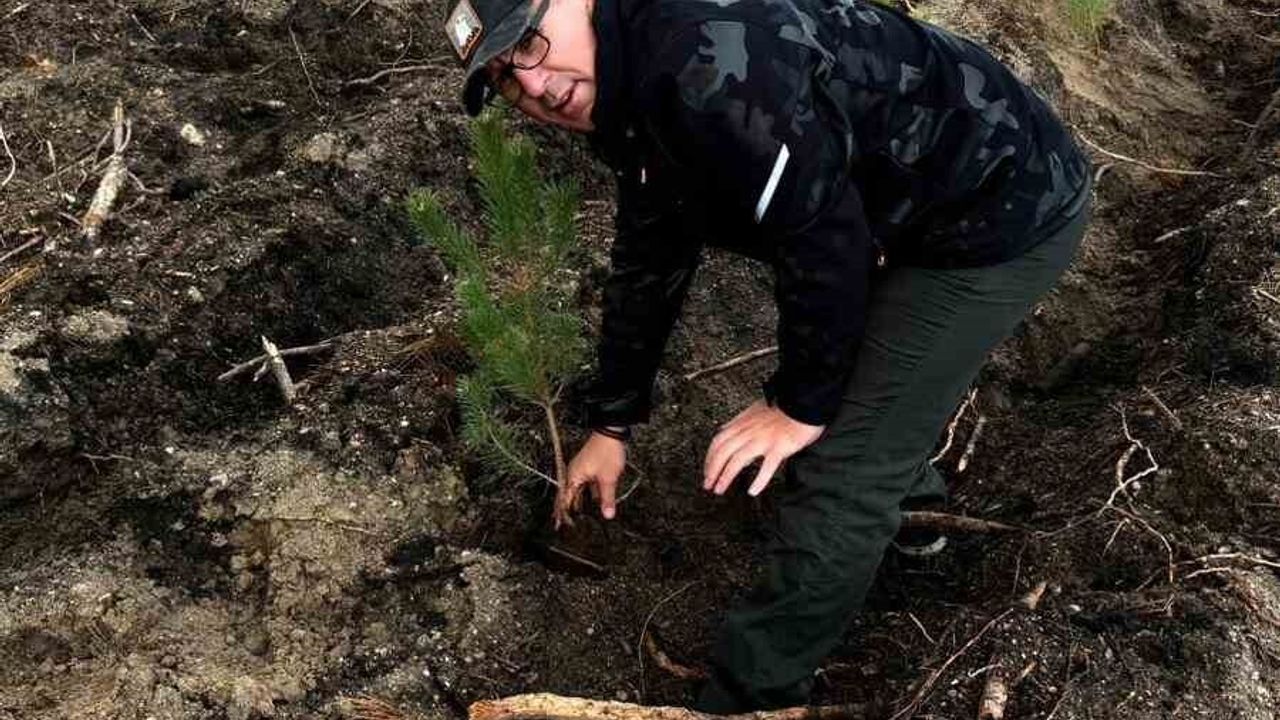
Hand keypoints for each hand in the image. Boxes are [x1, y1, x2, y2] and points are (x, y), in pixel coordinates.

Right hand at [555, 432, 626, 527]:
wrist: (611, 432)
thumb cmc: (606, 451)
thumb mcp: (608, 479)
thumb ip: (607, 498)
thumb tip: (607, 514)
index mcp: (573, 477)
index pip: (564, 500)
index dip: (562, 513)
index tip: (559, 525)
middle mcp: (574, 473)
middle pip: (567, 495)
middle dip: (566, 509)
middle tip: (562, 523)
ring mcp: (581, 470)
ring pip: (577, 490)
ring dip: (577, 502)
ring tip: (576, 516)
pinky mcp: (588, 467)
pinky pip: (584, 485)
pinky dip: (586, 494)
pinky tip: (592, 501)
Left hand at [703, 399, 824, 496]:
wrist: (805, 401)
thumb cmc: (785, 406)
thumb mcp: (756, 410)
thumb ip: (741, 422)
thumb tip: (727, 431)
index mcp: (744, 422)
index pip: (718, 440)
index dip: (709, 456)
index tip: (707, 469)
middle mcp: (750, 431)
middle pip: (723, 452)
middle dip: (712, 470)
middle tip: (708, 484)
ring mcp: (764, 439)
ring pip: (737, 460)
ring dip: (725, 476)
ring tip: (720, 489)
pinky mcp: (779, 447)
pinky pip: (766, 467)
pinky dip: (758, 480)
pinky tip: (753, 490)